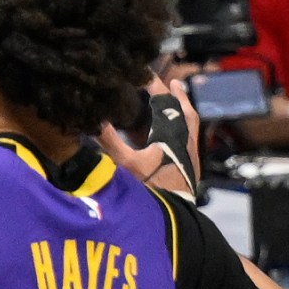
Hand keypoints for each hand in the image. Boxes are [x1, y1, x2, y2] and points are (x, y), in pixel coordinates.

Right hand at [98, 76, 197, 195]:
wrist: (172, 213)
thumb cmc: (149, 188)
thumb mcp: (124, 164)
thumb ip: (109, 141)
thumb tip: (95, 120)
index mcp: (170, 133)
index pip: (163, 102)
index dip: (154, 86)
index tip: (145, 74)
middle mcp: (185, 139)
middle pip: (183, 110)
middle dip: (174, 95)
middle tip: (171, 84)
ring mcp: (192, 153)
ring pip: (191, 123)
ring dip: (184, 109)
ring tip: (180, 100)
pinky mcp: (193, 166)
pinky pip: (192, 137)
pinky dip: (186, 127)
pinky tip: (179, 132)